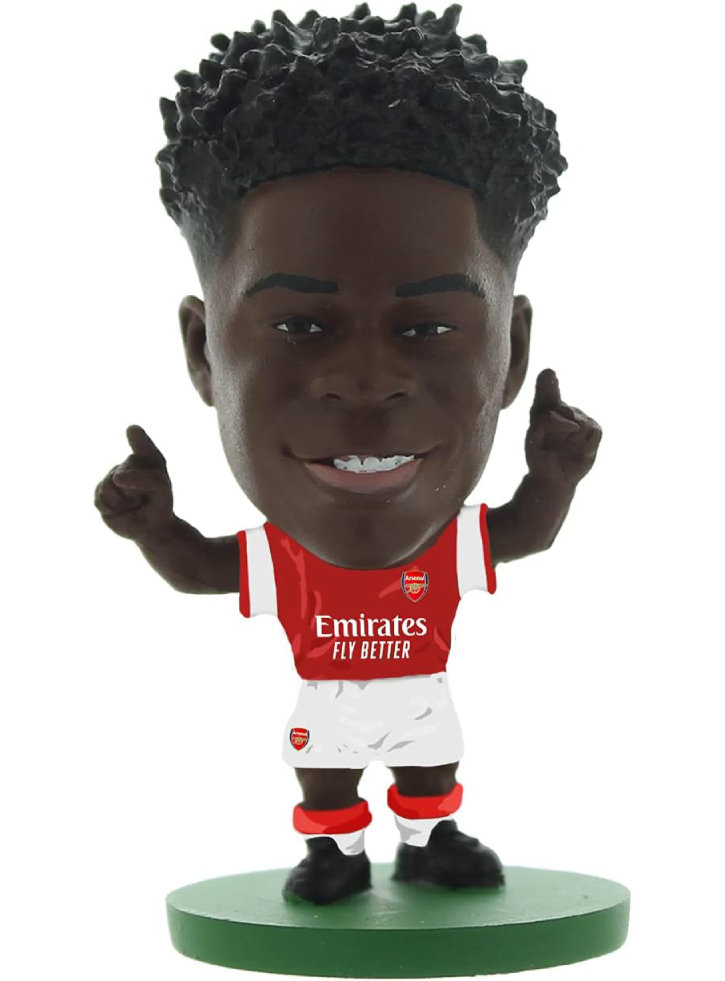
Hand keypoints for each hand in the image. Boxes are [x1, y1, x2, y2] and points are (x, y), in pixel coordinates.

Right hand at [94, 425, 174, 541]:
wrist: (151, 527)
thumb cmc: (159, 504)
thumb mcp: (161, 490)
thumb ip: (146, 479)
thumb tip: (116, 477)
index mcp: (146, 458)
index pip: (143, 449)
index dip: (137, 439)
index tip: (132, 430)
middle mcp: (127, 464)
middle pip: (125, 471)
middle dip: (136, 490)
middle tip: (144, 498)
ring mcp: (112, 477)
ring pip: (111, 485)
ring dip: (124, 501)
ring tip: (132, 504)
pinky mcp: (100, 493)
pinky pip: (101, 498)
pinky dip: (112, 508)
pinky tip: (120, 509)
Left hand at [525, 369, 602, 483]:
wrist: (552, 477)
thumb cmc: (539, 457)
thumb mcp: (533, 442)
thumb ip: (546, 425)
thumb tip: (574, 423)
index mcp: (542, 409)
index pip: (546, 390)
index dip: (549, 382)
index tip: (549, 374)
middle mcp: (562, 409)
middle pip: (564, 410)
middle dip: (558, 428)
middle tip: (551, 444)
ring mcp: (580, 417)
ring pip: (580, 424)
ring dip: (570, 442)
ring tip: (563, 449)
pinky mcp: (594, 429)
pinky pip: (593, 433)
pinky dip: (585, 446)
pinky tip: (579, 452)